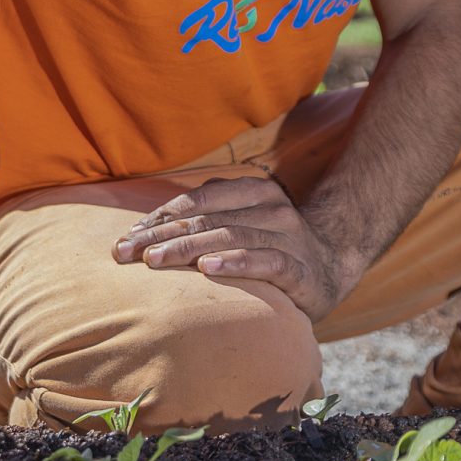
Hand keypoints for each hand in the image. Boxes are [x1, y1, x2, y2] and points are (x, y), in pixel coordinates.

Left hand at [112, 174, 360, 322]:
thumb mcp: (239, 226)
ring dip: (187, 248)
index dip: (159, 218)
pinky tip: (208, 269)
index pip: (197, 201)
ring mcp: (286, 237)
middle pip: (206, 220)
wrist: (334, 266)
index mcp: (252, 191)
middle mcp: (270, 208)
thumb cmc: (270, 248)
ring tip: (153, 260)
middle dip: (161, 236)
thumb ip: (203, 221)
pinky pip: (265, 262)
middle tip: (126, 253)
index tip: (126, 238)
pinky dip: (235, 263)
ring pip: (229, 237)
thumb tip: (142, 231)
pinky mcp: (299, 268)